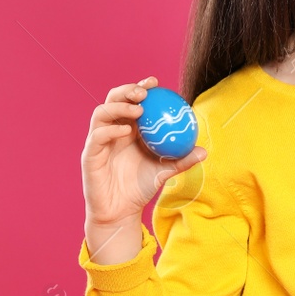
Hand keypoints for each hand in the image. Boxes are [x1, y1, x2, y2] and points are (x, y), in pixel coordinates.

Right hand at [80, 76, 206, 228]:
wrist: (121, 212)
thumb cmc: (140, 188)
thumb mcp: (165, 171)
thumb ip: (182, 160)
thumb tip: (204, 151)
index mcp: (128, 129)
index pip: (131, 101)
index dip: (140, 87)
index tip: (155, 83)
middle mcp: (111, 130)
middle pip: (113, 100)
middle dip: (127, 91)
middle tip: (144, 92)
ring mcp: (99, 142)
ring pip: (101, 113)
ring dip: (119, 107)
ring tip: (138, 110)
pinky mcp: (90, 155)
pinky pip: (97, 137)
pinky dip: (110, 130)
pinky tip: (126, 130)